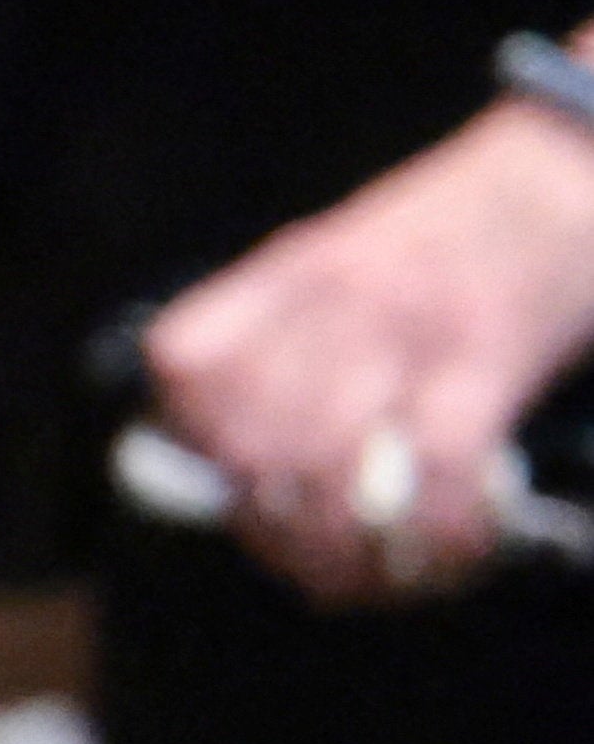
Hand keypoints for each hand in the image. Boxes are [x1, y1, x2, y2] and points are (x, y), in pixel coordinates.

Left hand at [145, 94, 593, 605]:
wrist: (571, 168)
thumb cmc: (457, 228)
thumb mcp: (343, 252)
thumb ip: (282, 333)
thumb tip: (232, 452)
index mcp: (291, 269)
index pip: (188, 366)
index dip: (193, 441)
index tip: (232, 480)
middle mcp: (337, 297)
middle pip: (253, 444)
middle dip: (271, 527)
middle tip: (308, 555)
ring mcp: (409, 327)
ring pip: (330, 471)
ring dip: (347, 550)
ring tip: (373, 574)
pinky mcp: (487, 356)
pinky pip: (438, 471)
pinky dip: (439, 532)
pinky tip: (452, 551)